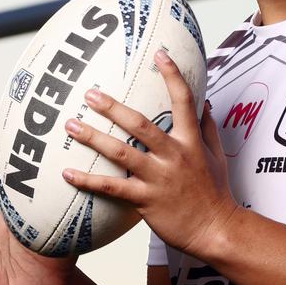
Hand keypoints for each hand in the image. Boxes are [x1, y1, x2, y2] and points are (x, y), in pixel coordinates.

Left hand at [62, 49, 238, 257]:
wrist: (217, 230)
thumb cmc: (215, 193)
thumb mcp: (217, 155)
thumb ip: (208, 127)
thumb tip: (205, 101)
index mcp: (191, 142)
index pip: (184, 101)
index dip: (172, 76)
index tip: (159, 54)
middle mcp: (174, 155)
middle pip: (140, 125)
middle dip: (113, 107)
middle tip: (90, 93)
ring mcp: (159, 178)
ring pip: (120, 153)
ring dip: (93, 138)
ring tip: (70, 125)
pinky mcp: (146, 200)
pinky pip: (112, 188)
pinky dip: (88, 181)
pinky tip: (68, 173)